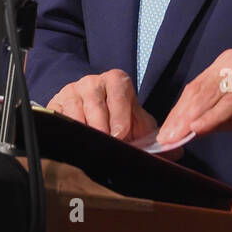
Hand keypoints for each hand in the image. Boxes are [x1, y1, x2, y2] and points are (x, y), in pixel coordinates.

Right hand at [46, 69, 161, 144]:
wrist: (89, 112)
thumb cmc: (117, 118)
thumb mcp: (136, 123)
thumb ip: (155, 134)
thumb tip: (176, 150)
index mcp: (116, 80)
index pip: (119, 93)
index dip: (121, 116)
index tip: (121, 135)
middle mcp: (92, 82)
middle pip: (96, 105)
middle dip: (102, 129)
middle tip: (107, 146)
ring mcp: (72, 91)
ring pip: (76, 114)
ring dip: (85, 133)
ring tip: (92, 148)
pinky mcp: (55, 104)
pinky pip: (60, 119)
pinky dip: (69, 133)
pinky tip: (76, 144)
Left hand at [157, 49, 231, 144]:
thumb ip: (213, 119)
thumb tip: (185, 130)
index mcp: (227, 63)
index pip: (195, 87)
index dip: (177, 111)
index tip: (164, 133)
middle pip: (199, 90)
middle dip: (179, 117)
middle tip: (165, 139)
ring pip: (211, 95)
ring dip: (190, 119)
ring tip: (176, 137)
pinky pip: (230, 101)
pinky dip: (212, 117)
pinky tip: (198, 129)